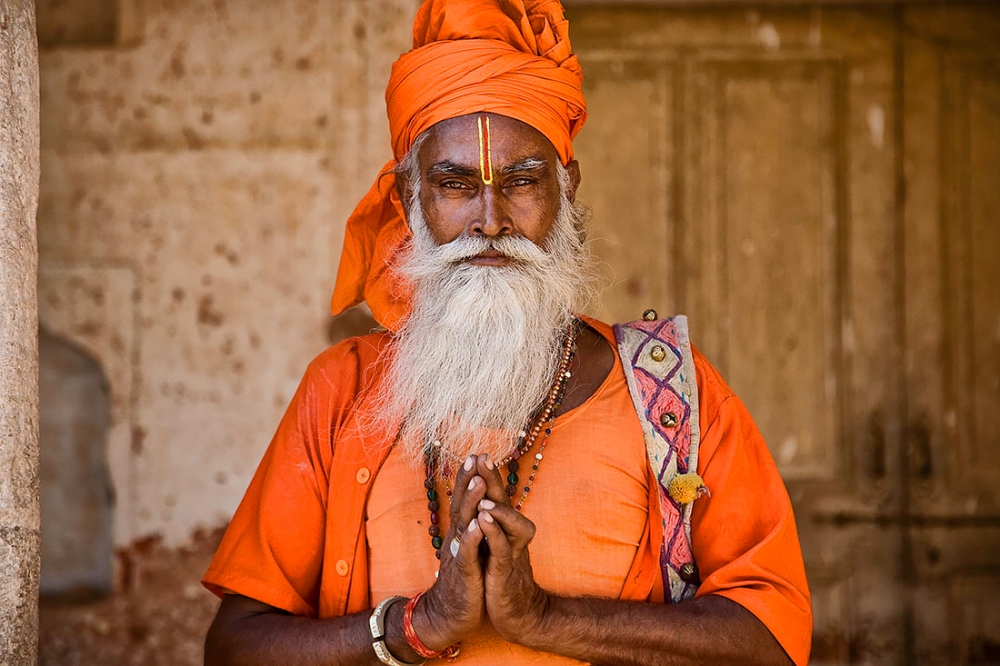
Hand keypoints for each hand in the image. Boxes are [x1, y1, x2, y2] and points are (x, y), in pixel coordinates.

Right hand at [411, 454, 487, 649]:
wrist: (448, 615)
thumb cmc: (463, 580)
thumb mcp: (468, 550)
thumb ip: (470, 528)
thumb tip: (476, 505)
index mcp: (460, 533)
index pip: (463, 500)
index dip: (468, 478)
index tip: (476, 454)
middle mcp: (457, 539)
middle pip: (461, 504)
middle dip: (467, 481)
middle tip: (474, 457)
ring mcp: (459, 555)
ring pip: (464, 524)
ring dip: (470, 502)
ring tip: (477, 481)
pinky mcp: (465, 573)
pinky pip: (468, 553)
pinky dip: (472, 538)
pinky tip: (478, 525)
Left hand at [472, 457, 550, 643]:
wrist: (519, 615)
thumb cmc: (503, 579)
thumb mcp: (494, 549)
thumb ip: (492, 526)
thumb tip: (482, 503)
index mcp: (505, 530)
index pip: (497, 497)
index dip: (489, 477)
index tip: (477, 454)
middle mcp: (512, 537)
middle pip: (505, 502)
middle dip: (494, 480)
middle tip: (483, 457)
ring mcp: (512, 554)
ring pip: (511, 525)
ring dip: (498, 508)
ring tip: (484, 493)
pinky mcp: (506, 573)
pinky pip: (502, 550)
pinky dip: (493, 534)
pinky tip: (482, 521)